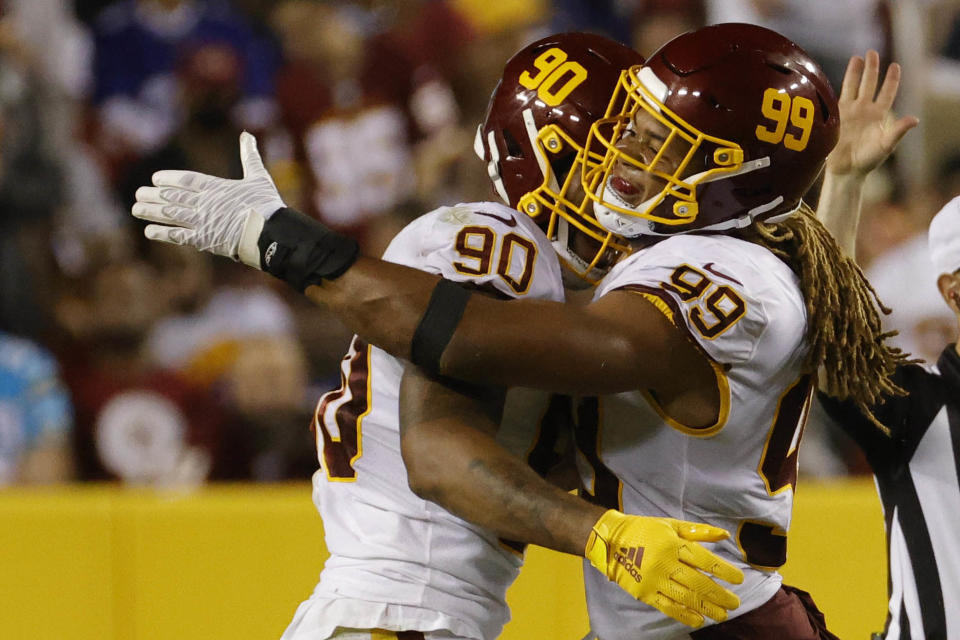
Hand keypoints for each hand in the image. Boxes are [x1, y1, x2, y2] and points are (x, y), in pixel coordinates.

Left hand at [132, 131, 284, 266]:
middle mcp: (204, 203)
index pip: (186, 180)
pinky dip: (163, 233)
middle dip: (154, 195)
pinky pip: (178, 236)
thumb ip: (249, 155)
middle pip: (173, 197)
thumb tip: (247, 134)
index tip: (155, 179)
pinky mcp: (204, 240)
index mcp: (217, 187)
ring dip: (152, 211)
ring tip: (136, 209)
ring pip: (171, 215)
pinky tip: (149, 231)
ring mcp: (202, 221)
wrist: (269, 232)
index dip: (169, 179)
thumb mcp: (259, 176)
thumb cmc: (267, 205)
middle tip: (138, 194)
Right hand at [584, 510, 742, 626]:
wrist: (610, 541)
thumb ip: (698, 531)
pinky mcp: (644, 592)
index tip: (739, 580)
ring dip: (707, 608)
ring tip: (723, 615)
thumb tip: (725, 534)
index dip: (724, 571)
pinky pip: (667, 606)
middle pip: (699, 582)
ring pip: (686, 597)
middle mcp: (665, 563)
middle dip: (720, 595)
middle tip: (735, 603)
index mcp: (673, 544)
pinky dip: (684, 615)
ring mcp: (654, 580)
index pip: (705, 560)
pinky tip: (698, 620)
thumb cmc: (644, 530)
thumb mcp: (671, 524)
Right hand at [825, 50, 918, 177]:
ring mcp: (849, 113)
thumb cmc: (867, 161)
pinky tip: (836, 76)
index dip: (891, 79)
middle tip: (872, 52)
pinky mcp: (834, 118)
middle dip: (871, 68)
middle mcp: (864, 110)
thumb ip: (898, 132)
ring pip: (852, 87)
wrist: (845, 170)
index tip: (894, 65)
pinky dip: (836, 88)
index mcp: (878, 115)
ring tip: (857, 57)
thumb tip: (915, 120)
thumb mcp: (885, 146)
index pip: (887, 92)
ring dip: (855, 73)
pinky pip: (836, 98)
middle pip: (869, 84)